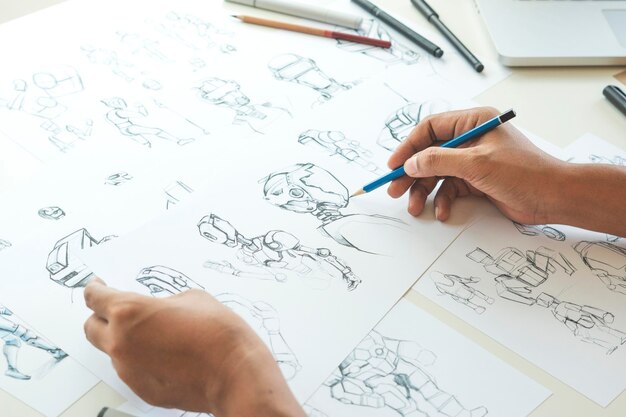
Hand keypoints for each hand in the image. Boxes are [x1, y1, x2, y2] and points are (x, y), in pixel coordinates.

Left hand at [83, 278, 304, 416]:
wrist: (234, 372)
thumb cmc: (217, 333)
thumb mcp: (192, 298)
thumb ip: (164, 303)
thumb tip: (158, 311)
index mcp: (129, 312)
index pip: (94, 297)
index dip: (95, 288)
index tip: (98, 285)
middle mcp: (121, 342)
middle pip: (91, 327)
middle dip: (101, 316)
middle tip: (117, 310)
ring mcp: (129, 370)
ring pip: (113, 351)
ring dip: (125, 341)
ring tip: (157, 336)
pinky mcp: (142, 390)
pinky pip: (132, 370)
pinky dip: (142, 361)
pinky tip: (168, 357)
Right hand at [387, 107, 564, 223]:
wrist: (554, 198)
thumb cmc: (525, 173)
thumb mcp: (477, 164)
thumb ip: (440, 161)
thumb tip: (411, 163)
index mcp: (473, 122)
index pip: (430, 129)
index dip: (409, 147)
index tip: (394, 165)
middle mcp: (471, 139)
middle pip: (429, 153)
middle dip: (412, 173)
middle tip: (396, 189)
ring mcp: (473, 161)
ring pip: (437, 174)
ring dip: (424, 191)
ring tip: (416, 207)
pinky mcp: (477, 181)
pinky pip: (450, 189)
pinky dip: (443, 200)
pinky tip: (442, 211)